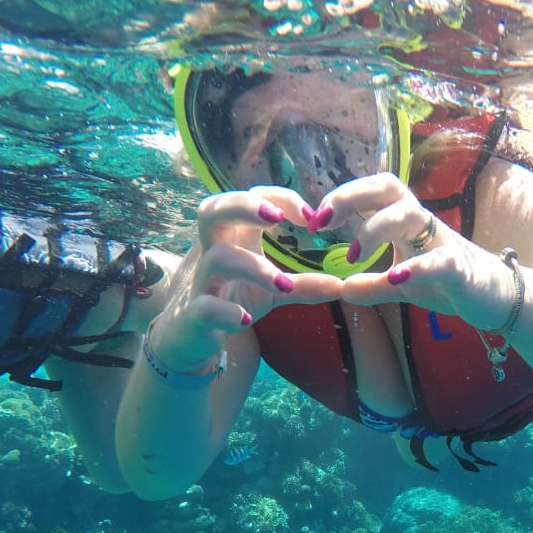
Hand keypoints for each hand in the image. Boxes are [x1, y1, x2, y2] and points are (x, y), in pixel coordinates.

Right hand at [152, 186, 341, 368]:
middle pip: (213, 209)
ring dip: (253, 268)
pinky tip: (246, 319)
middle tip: (277, 219)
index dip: (279, 198)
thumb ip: (303, 284)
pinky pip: (206, 307)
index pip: (250, 198)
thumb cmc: (232, 297)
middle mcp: (213, 250)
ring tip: (283, 284)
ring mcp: (202, 281)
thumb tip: (342, 284)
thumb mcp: (271, 291)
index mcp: (233, 236)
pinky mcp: (195, 313)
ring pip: (218, 259)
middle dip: (244, 207)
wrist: (190, 334)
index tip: (311, 216)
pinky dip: (226, 312)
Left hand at [315, 173, 518, 331]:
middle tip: (321, 222)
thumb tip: (342, 288)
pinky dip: (416, 268)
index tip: (315, 219)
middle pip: (389, 188)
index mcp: (408, 222)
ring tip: (352, 256)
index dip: (343, 196)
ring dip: (375, 229)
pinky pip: (440, 261)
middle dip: (352, 197)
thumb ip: (373, 285)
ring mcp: (444, 243)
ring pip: (411, 214)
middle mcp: (424, 224)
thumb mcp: (402, 285)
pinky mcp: (462, 269)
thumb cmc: (448, 283)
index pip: (374, 191)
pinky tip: (394, 277)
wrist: (496, 298)